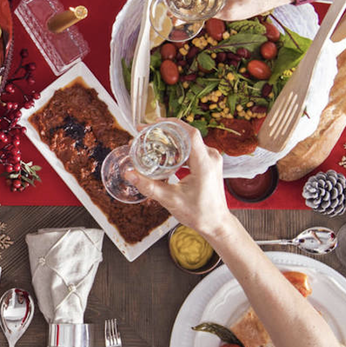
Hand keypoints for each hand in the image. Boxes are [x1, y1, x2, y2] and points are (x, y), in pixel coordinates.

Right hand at [122, 118, 235, 238]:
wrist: (216, 223)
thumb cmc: (199, 213)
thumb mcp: (171, 200)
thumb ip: (149, 186)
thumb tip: (129, 173)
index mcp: (204, 164)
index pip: (190, 134)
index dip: (172, 124)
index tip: (153, 123)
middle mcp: (210, 157)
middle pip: (186, 134)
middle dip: (164, 131)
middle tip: (144, 133)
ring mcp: (210, 159)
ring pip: (188, 140)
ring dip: (169, 138)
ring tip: (150, 141)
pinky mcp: (208, 163)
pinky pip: (190, 148)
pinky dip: (176, 147)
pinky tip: (162, 152)